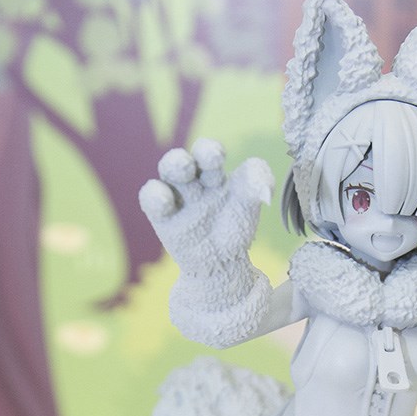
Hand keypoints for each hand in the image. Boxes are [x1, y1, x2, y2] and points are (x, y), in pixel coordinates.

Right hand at [139, 139, 273, 276]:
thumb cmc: (234, 228)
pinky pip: (150, 198)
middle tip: (200, 161)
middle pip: (184, 158)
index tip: (219, 156)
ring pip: (167, 171)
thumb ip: (258, 187)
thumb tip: (266, 190)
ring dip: (173, 164)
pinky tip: (164, 200)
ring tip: (183, 169)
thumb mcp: (249, 206)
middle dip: (191, 155)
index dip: (210, 151)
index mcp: (213, 173)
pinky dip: (154, 195)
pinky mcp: (162, 216)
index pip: (208, 152)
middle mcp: (192, 180)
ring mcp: (176, 197)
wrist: (221, 264)